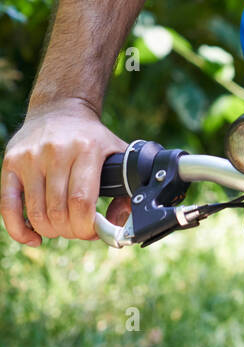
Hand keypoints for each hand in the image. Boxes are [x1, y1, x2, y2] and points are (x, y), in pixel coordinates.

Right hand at [0, 98, 129, 245]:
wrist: (60, 109)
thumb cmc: (90, 138)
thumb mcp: (116, 151)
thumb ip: (127, 187)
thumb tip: (117, 223)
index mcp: (87, 148)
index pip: (81, 202)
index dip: (86, 227)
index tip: (92, 232)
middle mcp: (56, 151)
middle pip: (58, 211)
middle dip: (70, 231)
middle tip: (76, 229)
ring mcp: (31, 157)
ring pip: (36, 213)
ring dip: (50, 231)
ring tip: (60, 227)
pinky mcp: (11, 163)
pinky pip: (8, 207)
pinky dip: (20, 230)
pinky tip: (33, 237)